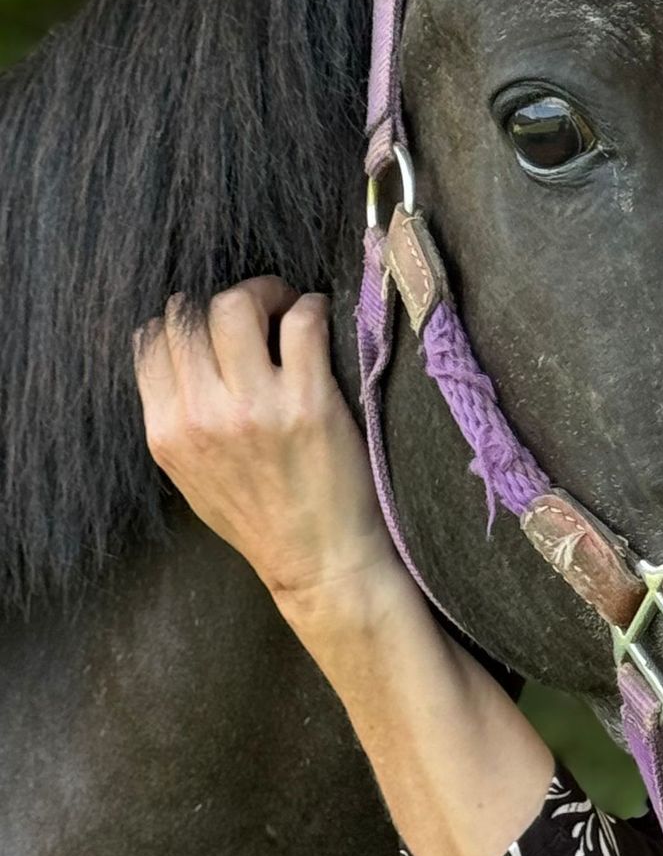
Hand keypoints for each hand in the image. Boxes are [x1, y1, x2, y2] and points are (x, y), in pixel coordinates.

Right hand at [133, 279, 402, 624]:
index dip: (184, 322)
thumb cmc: (259, 519)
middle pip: (190, 314)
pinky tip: (318, 319)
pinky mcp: (309, 403)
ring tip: (287, 307)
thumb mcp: (191, 475)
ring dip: (266, 292)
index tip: (215, 329)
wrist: (318, 563)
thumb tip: (178, 353)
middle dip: (225, 299)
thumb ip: (177, 417)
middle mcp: (202, 416)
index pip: (151, 341)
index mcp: (167, 433)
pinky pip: (302, 322)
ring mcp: (255, 407)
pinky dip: (311, 307)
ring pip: (237, 305)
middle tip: (260, 307)